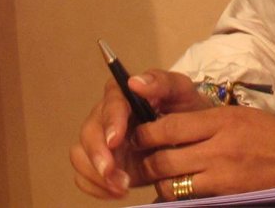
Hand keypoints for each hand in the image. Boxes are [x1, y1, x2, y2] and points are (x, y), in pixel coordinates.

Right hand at [70, 69, 206, 199]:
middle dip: (98, 154)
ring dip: (96, 174)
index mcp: (125, 95)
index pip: (110, 103)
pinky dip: (96, 187)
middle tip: (113, 173)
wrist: (193, 137)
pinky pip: (84, 176)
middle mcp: (107, 116)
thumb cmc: (186, 109)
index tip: (115, 140)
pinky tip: (117, 192)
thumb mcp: (182, 92)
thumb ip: (163, 82)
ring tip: (122, 187)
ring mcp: (101, 141)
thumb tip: (135, 82)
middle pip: (89, 132)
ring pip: (81, 155)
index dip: (110, 121)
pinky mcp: (101, 163)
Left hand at [131, 108, 274, 200]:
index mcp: (223, 119)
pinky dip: (177, 198)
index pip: (168, 127)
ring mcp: (222, 174)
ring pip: (170, 184)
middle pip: (162, 158)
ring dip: (158, 184)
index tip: (137, 136)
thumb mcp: (242, 118)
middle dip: (145, 163)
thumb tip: (167, 130)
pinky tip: (178, 194)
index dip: (146, 134)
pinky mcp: (225, 196)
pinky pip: (188, 200)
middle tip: (138, 162)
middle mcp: (219, 145)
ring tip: (157, 179)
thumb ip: (206, 123)